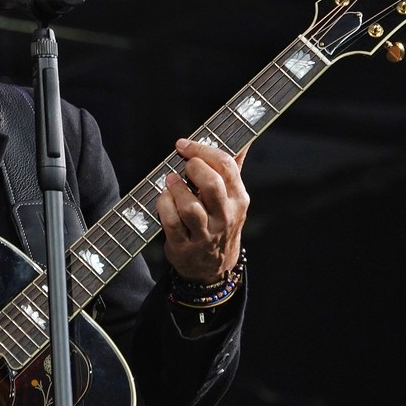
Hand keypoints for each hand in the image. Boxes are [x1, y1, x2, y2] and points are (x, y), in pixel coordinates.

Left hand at [156, 138, 248, 282]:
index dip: (202, 149)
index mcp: (238, 198)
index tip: (183, 145)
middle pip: (211, 184)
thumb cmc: (219, 221)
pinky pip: (171, 222)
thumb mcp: (232, 197)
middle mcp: (225, 216)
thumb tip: (242, 138)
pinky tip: (164, 199)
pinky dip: (163, 206)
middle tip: (183, 166)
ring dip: (175, 189)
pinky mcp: (184, 246)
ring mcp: (205, 233)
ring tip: (170, 182)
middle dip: (192, 168)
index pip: (226, 166)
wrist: (214, 267)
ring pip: (189, 206)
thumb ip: (233, 167)